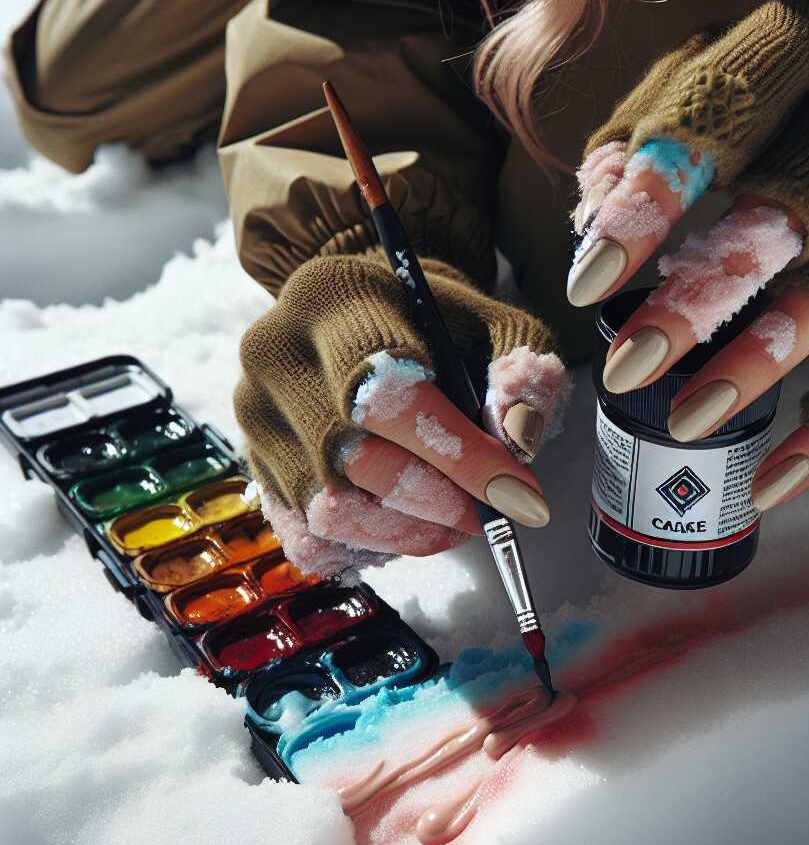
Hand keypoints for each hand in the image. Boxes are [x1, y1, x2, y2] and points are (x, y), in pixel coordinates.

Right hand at [235, 253, 569, 577]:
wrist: (367, 312)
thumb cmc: (438, 322)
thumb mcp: (495, 324)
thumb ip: (518, 376)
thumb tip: (518, 445)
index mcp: (335, 297)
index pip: (390, 395)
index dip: (460, 456)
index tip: (519, 495)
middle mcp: (277, 355)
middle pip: (357, 460)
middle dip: (441, 502)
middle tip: (491, 514)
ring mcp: (256, 416)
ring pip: (331, 511)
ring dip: (408, 532)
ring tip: (455, 520)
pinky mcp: (255, 466)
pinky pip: (307, 538)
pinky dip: (366, 547)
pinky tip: (406, 525)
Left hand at [568, 0, 808, 510]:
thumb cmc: (762, 83)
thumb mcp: (690, 78)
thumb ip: (635, 145)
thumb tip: (594, 234)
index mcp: (803, 42)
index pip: (721, 122)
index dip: (651, 205)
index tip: (587, 282)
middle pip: (796, 213)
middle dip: (705, 298)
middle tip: (628, 367)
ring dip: (763, 366)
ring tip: (687, 424)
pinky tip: (776, 476)